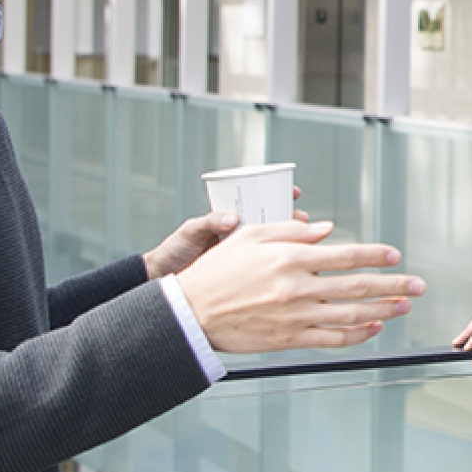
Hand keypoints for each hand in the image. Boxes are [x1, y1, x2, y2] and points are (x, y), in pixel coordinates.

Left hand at [143, 187, 306, 277]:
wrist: (167, 280)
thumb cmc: (176, 251)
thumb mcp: (191, 231)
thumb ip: (209, 221)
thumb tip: (233, 217)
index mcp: (231, 220)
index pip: (259, 201)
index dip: (278, 194)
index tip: (294, 192)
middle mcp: (241, 235)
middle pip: (273, 222)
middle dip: (292, 219)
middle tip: (303, 219)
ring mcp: (245, 254)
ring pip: (274, 244)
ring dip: (291, 241)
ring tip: (303, 241)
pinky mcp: (245, 272)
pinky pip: (266, 265)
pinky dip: (280, 263)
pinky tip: (293, 266)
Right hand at [172, 219, 421, 352]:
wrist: (191, 314)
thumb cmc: (217, 271)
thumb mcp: (249, 237)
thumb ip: (290, 231)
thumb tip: (327, 231)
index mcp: (290, 258)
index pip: (345, 255)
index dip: (375, 256)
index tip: (394, 255)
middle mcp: (297, 287)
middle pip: (357, 288)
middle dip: (394, 286)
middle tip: (419, 285)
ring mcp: (295, 316)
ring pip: (352, 316)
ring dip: (384, 311)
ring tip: (404, 306)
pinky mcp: (290, 339)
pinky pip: (333, 339)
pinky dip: (358, 335)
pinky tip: (373, 328)